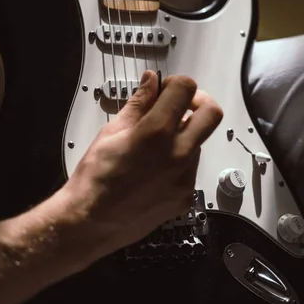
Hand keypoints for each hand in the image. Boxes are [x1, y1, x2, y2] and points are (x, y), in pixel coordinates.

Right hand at [58, 71, 222, 272]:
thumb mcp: (112, 132)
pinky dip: (178, 162)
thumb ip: (138, 104)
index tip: (164, 91)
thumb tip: (151, 81)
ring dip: (184, 135)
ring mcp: (186, 178)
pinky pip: (191, 168)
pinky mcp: (186, 196)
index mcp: (157, 131)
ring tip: (155, 147)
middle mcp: (179, 153)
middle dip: (198, 103)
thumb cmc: (95, 175)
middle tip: (178, 108)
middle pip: (212, 113)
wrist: (91, 223)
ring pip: (199, 142)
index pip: (186, 88)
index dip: (175, 84)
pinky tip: (154, 171)